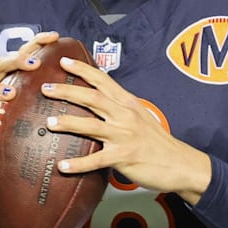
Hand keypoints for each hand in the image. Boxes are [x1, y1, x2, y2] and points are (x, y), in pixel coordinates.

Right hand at [0, 31, 60, 166]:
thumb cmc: (2, 115)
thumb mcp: (21, 100)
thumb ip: (38, 90)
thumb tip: (71, 85)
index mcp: (7, 75)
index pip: (22, 54)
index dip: (37, 43)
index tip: (55, 37)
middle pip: (2, 65)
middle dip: (18, 61)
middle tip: (35, 63)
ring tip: (10, 92)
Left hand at [41, 56, 212, 204]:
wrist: (180, 164)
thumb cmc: (158, 142)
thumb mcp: (141, 117)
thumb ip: (120, 109)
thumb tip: (98, 104)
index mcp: (128, 103)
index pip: (103, 80)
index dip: (82, 69)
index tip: (64, 61)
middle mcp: (125, 115)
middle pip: (92, 98)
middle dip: (67, 90)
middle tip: (46, 87)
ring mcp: (124, 136)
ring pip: (91, 125)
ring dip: (68, 123)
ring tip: (49, 122)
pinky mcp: (123, 157)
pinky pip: (95, 160)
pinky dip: (78, 164)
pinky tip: (62, 166)